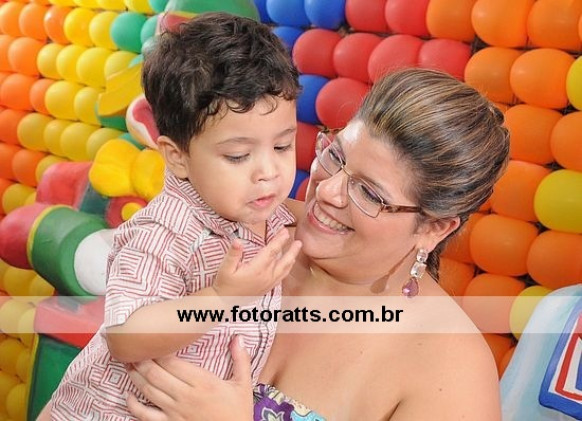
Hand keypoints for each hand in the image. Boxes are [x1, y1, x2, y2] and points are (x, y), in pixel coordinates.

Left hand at [127, 336, 252, 420]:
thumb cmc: (238, 412)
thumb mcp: (243, 384)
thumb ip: (241, 359)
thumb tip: (239, 337)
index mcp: (203, 382)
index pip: (171, 362)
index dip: (158, 351)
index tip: (152, 340)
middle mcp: (185, 396)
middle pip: (155, 374)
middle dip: (141, 360)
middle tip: (134, 348)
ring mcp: (175, 412)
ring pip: (148, 391)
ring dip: (135, 376)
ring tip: (128, 363)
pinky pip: (146, 416)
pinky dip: (133, 406)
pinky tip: (128, 396)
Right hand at [213, 228, 301, 296]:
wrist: (225, 302)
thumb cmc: (224, 284)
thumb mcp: (225, 268)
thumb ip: (233, 254)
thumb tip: (237, 241)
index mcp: (257, 269)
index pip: (271, 251)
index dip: (279, 240)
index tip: (284, 231)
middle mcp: (266, 276)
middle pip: (283, 260)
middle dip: (291, 249)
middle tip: (299, 241)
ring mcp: (268, 283)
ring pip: (285, 269)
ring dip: (292, 258)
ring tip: (297, 250)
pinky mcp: (268, 288)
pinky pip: (282, 277)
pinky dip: (287, 268)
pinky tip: (288, 264)